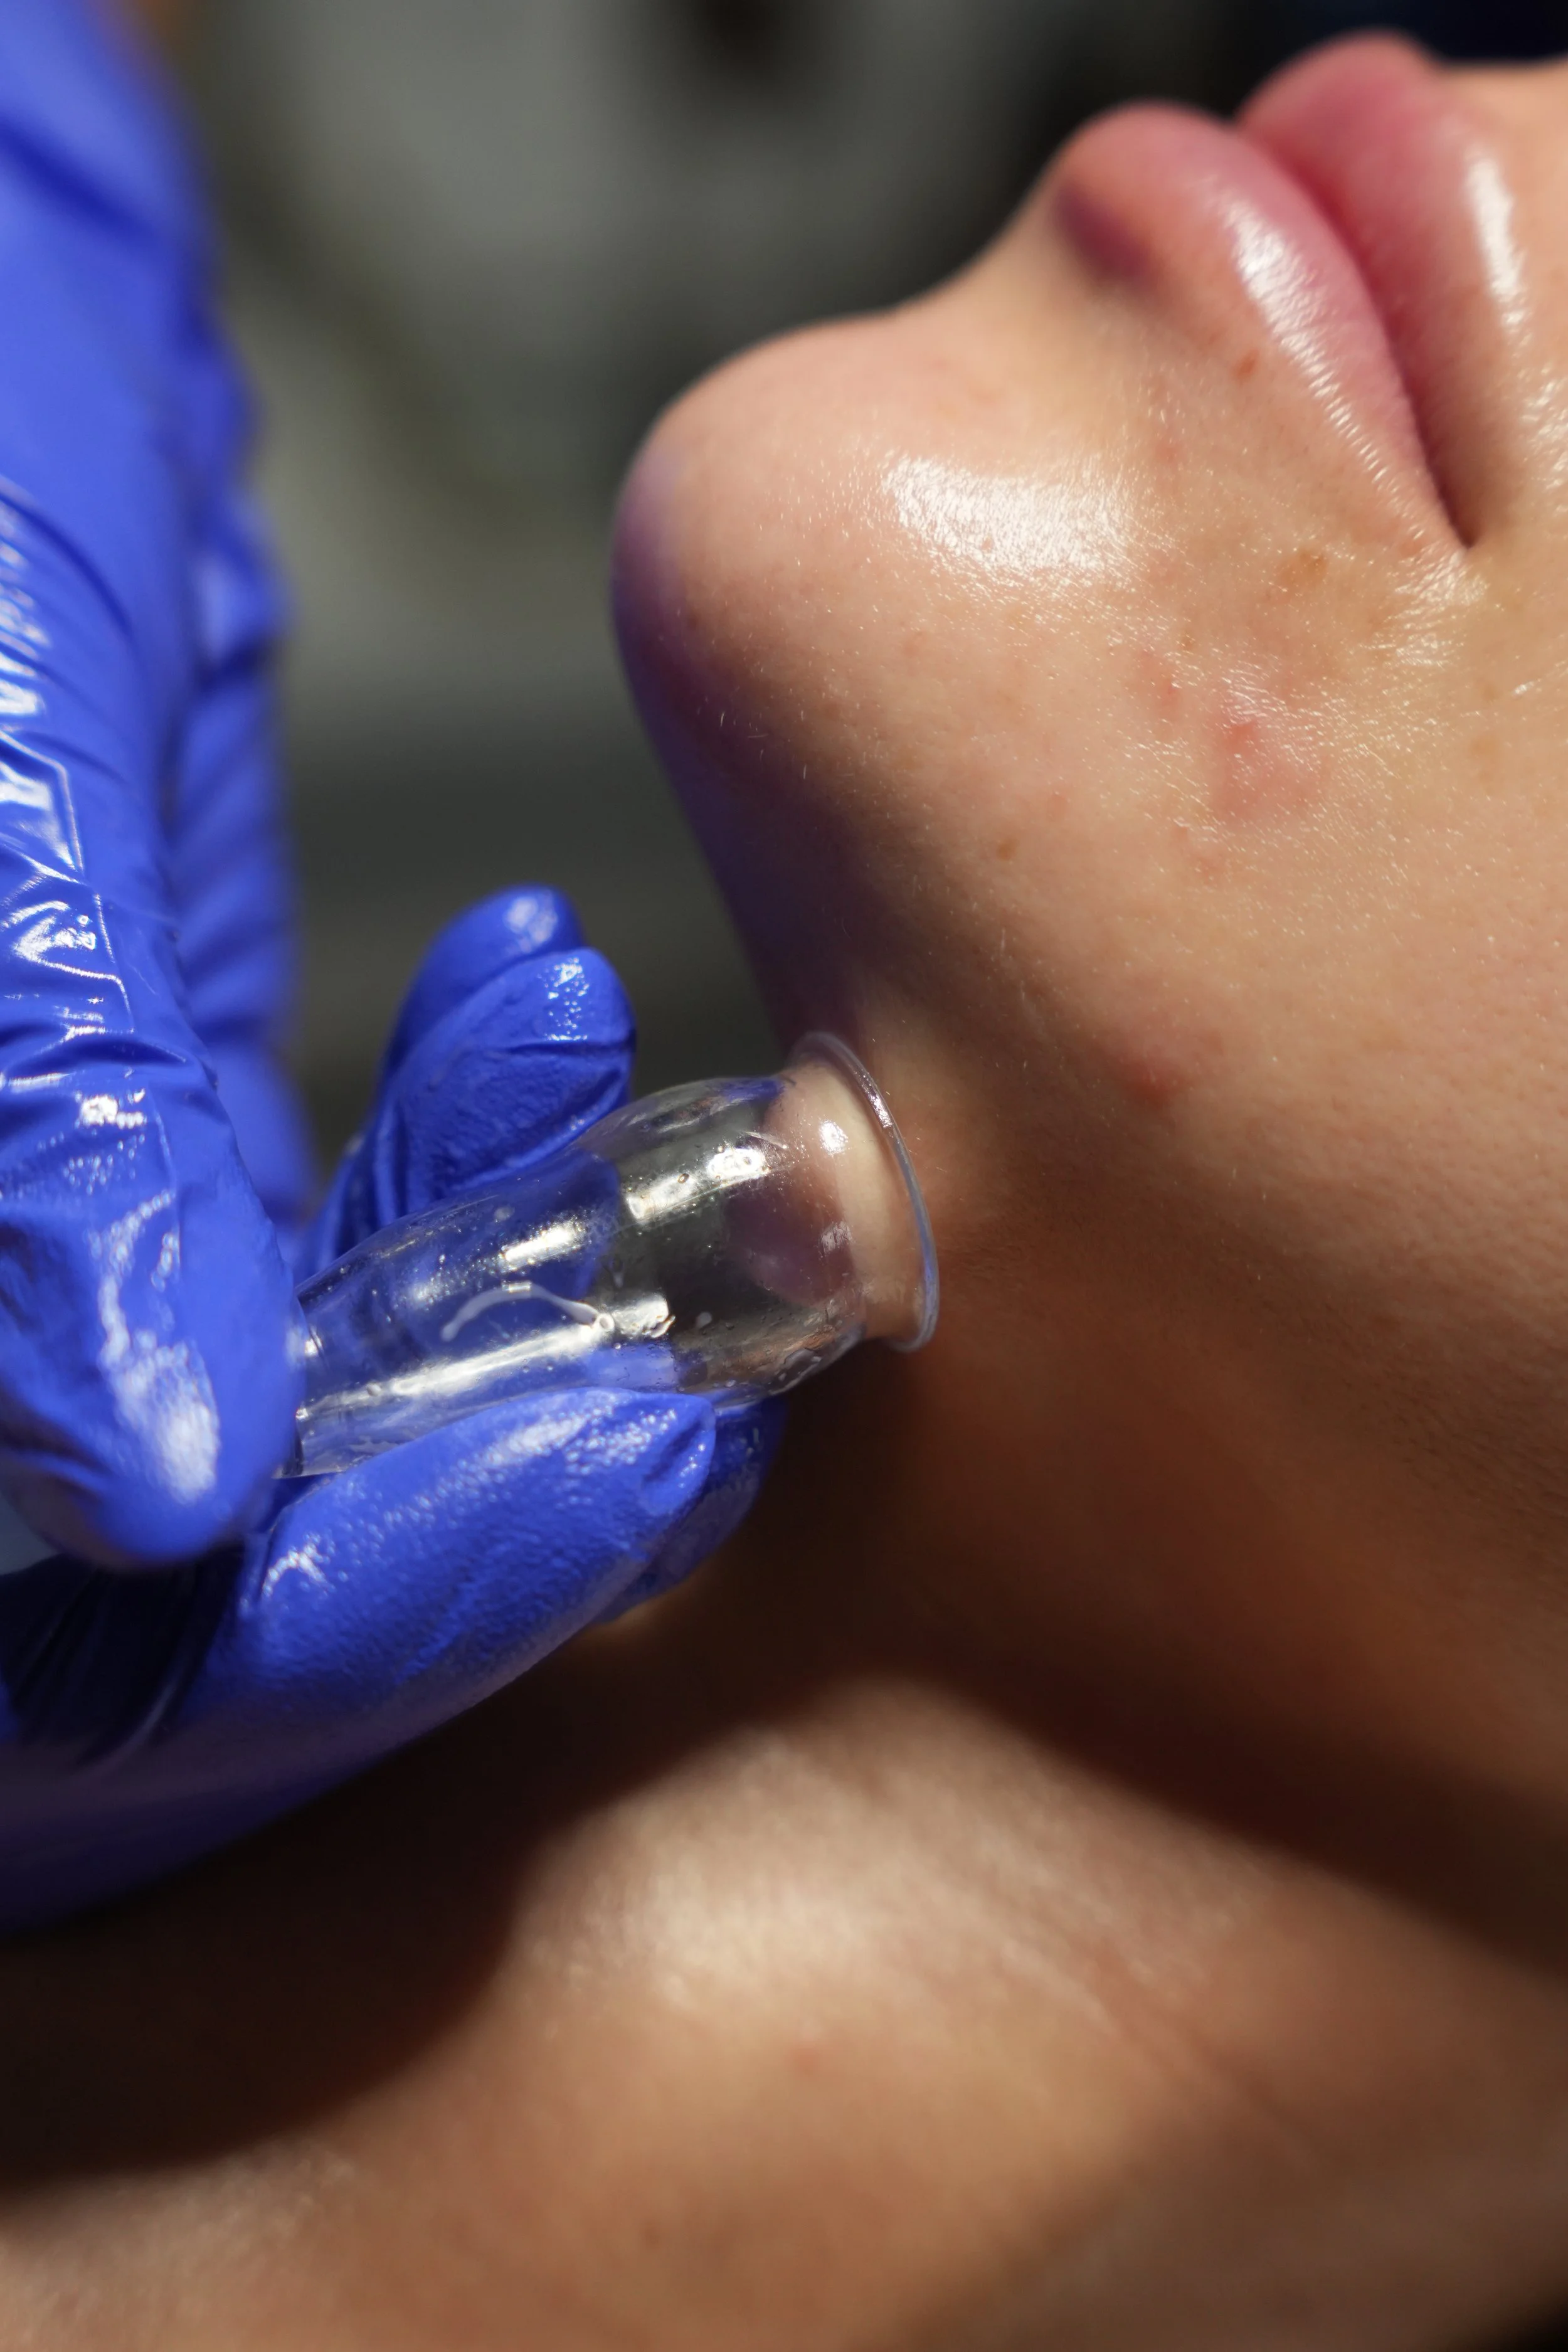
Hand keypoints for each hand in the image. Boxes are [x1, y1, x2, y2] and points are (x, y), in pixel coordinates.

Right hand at [0, 8, 778, 1930]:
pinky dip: (453, 1178)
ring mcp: (50, 1260)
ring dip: (481, 1350)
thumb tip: (157, 1481)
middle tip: (670, 1420)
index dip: (300, 1653)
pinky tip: (540, 1024)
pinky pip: (303, 1273)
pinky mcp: (133, 1144)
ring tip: (633, 1192)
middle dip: (431, 1544)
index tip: (592, 1485)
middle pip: (167, 1644)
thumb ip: (34, 1125)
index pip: (37, 1703)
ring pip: (267, 1476)